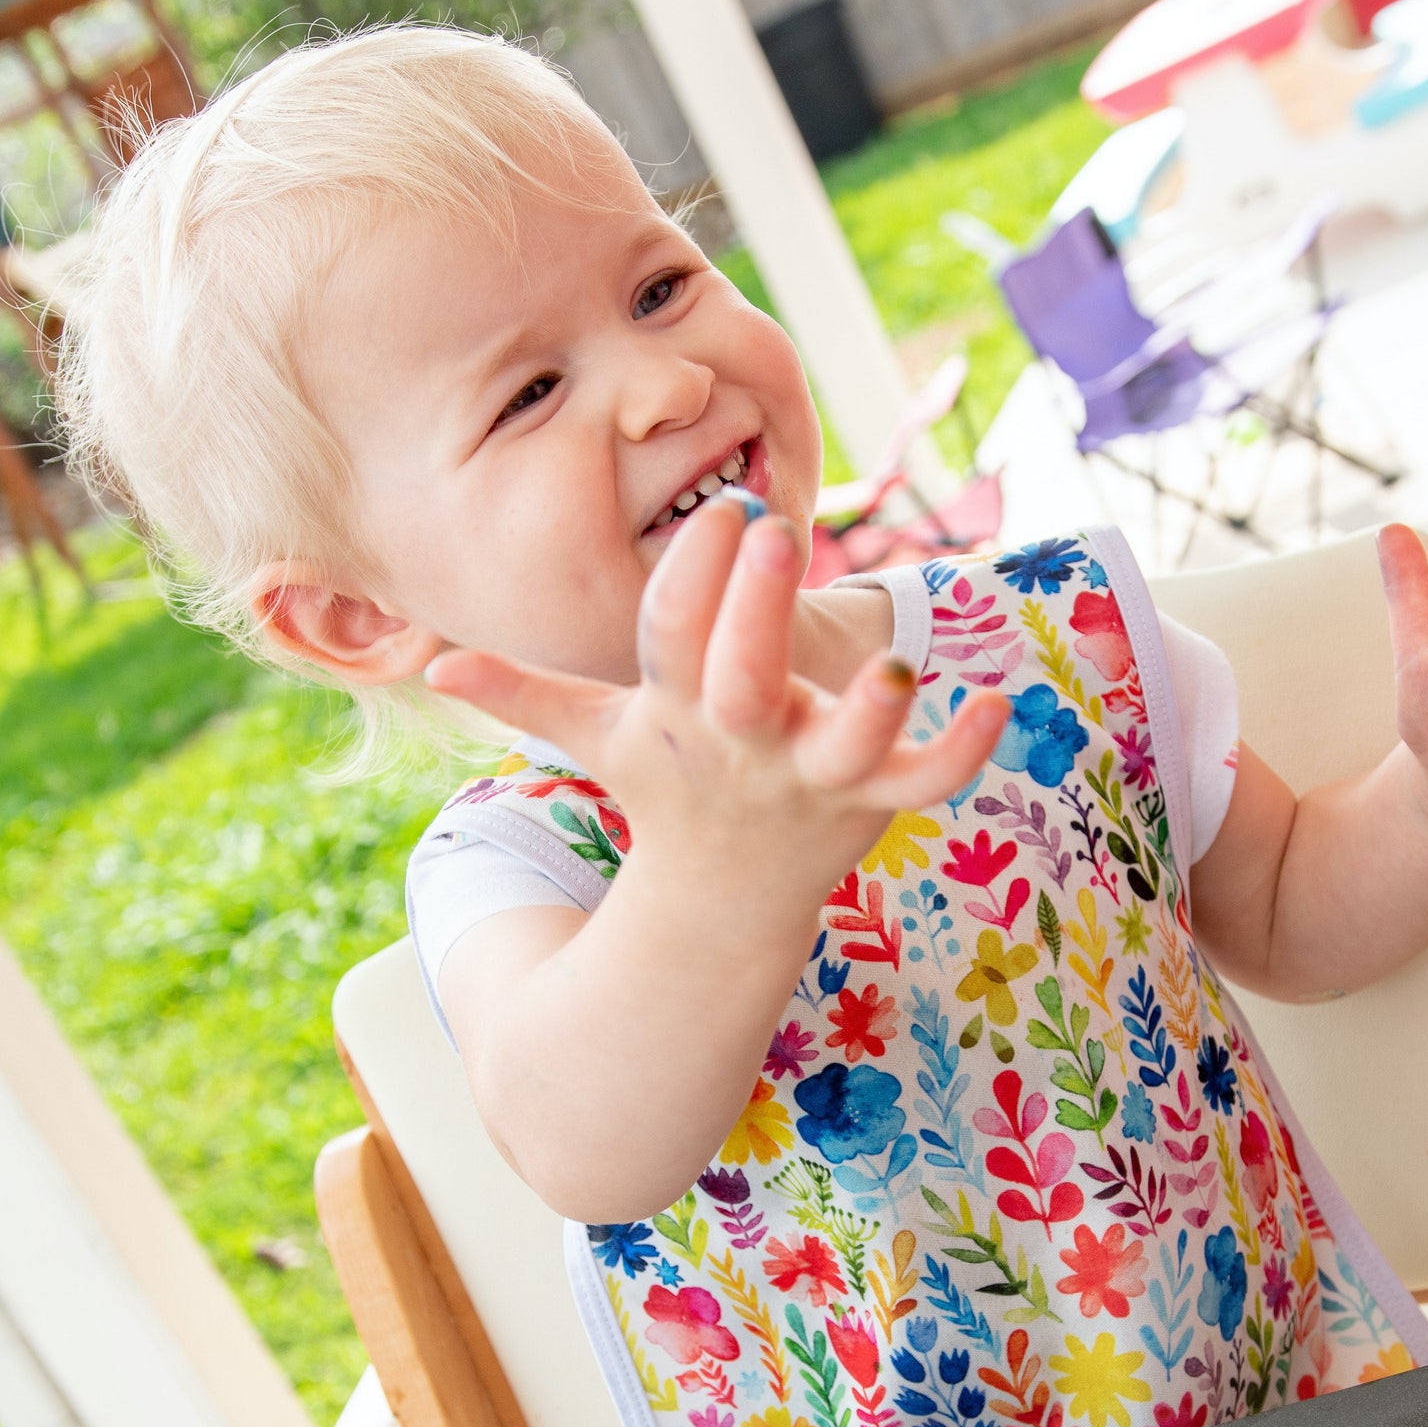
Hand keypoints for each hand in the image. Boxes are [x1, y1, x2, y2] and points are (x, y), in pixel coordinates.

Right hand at [425, 496, 1007, 903]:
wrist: (720, 911)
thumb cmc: (667, 794)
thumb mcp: (600, 740)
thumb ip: (526, 692)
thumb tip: (430, 662)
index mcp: (679, 711)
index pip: (673, 637)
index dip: (690, 579)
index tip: (719, 515)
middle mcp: (742, 743)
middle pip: (741, 680)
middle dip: (752, 611)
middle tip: (773, 529)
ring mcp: (809, 779)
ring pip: (843, 747)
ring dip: (869, 713)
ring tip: (900, 668)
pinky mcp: (868, 803)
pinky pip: (922, 783)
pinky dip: (961, 752)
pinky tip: (997, 702)